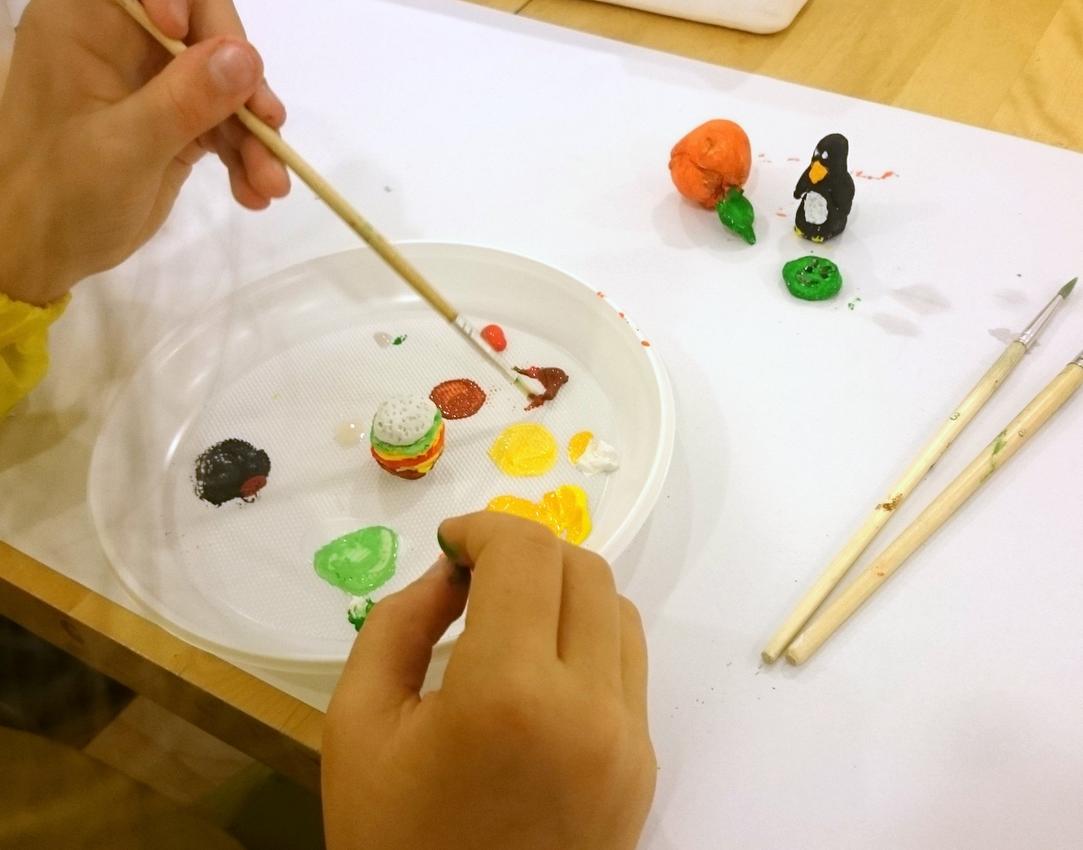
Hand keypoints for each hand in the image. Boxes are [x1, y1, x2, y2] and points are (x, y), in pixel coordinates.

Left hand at [0, 0, 289, 305]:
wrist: (42, 253)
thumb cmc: (60, 195)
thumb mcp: (124, 148)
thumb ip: (185, 100)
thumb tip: (247, 57)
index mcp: (87, 24)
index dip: (191, 5)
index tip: (201, 46)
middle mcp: (123, 43)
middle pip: (206, 32)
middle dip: (243, 84)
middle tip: (269, 128)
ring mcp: (154, 84)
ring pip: (226, 85)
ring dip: (254, 135)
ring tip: (270, 185)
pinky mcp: (177, 123)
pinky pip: (226, 125)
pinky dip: (246, 159)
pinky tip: (254, 193)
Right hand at [322, 513, 655, 849]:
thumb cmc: (394, 843)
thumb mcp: (356, 727)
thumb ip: (396, 625)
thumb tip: (451, 575)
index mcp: (510, 693)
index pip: (527, 555)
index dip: (486, 527)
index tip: (451, 544)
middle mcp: (589, 707)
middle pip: (583, 569)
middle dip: (525, 552)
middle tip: (473, 575)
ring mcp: (628, 738)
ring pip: (617, 610)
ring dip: (564, 590)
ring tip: (509, 618)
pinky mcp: (643, 765)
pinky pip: (628, 665)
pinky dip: (588, 638)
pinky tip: (539, 668)